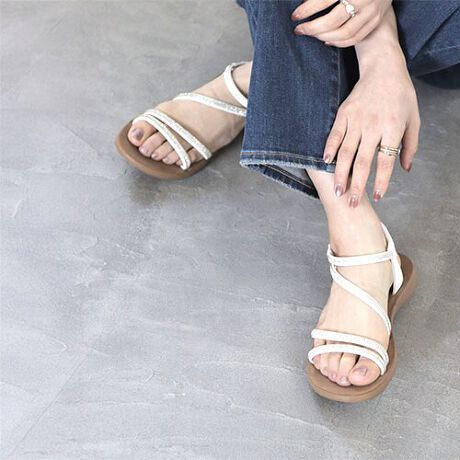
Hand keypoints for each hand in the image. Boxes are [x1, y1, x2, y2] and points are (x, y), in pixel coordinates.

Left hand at [292, 0, 391, 46]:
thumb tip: (304, 3)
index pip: (325, 0)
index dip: (307, 9)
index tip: (294, 16)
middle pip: (333, 21)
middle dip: (312, 28)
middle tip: (299, 29)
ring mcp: (372, 11)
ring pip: (344, 33)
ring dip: (323, 37)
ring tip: (311, 34)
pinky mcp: (375, 21)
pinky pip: (354, 39)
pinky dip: (337, 43)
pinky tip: (325, 40)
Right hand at [323, 53, 419, 205]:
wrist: (383, 69)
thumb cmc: (401, 95)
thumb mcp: (414, 118)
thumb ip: (410, 145)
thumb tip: (405, 169)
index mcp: (392, 128)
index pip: (386, 161)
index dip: (382, 181)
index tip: (378, 196)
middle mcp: (373, 126)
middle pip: (363, 162)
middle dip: (357, 185)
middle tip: (352, 203)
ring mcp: (356, 120)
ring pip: (346, 152)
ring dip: (341, 174)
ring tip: (338, 191)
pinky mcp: (343, 114)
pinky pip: (334, 135)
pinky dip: (329, 149)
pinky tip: (325, 163)